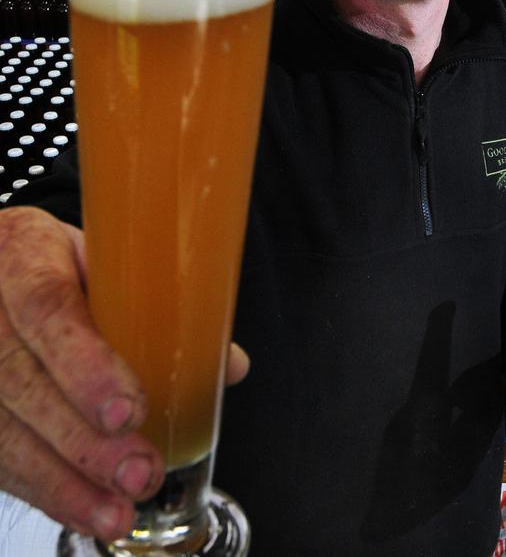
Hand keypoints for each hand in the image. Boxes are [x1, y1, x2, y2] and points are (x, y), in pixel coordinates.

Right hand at [0, 206, 248, 541]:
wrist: (3, 264)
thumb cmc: (61, 262)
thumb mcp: (107, 260)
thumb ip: (162, 303)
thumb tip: (226, 364)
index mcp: (25, 253)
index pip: (47, 306)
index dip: (84, 364)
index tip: (128, 409)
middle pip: (21, 380)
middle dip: (82, 440)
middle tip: (138, 471)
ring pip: (2, 428)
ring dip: (63, 480)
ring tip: (116, 509)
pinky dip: (44, 487)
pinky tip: (83, 506)